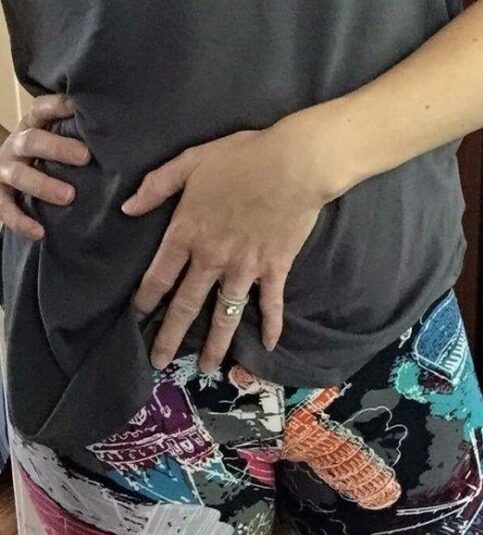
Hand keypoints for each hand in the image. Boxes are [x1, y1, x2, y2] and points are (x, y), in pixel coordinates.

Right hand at [0, 93, 90, 239]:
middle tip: (85, 157)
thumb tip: (119, 131)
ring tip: (68, 197)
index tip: (80, 107)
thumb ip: (78, 136)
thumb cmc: (47, 158)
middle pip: (32, 141)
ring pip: (19, 175)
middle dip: (57, 148)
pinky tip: (40, 232)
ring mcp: (4, 170)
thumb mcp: (57, 140)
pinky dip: (22, 221)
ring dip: (43, 185)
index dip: (58, 106)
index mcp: (31, 127)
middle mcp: (16, 146)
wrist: (4, 174)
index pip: (41, 110)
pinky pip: (6, 209)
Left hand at [122, 119, 334, 373]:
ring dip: (216, 344)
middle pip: (187, 305)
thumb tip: (128, 209)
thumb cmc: (241, 158)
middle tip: (159, 362)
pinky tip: (267, 346)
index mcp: (188, 232)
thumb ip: (157, 185)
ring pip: (226, 314)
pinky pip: (271, 303)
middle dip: (171, 336)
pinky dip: (271, 325)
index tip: (137, 318)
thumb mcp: (191, 161)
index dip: (145, 299)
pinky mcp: (274, 269)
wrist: (294, 163)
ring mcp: (245, 268)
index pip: (159, 275)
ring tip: (207, 368)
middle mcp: (212, 259)